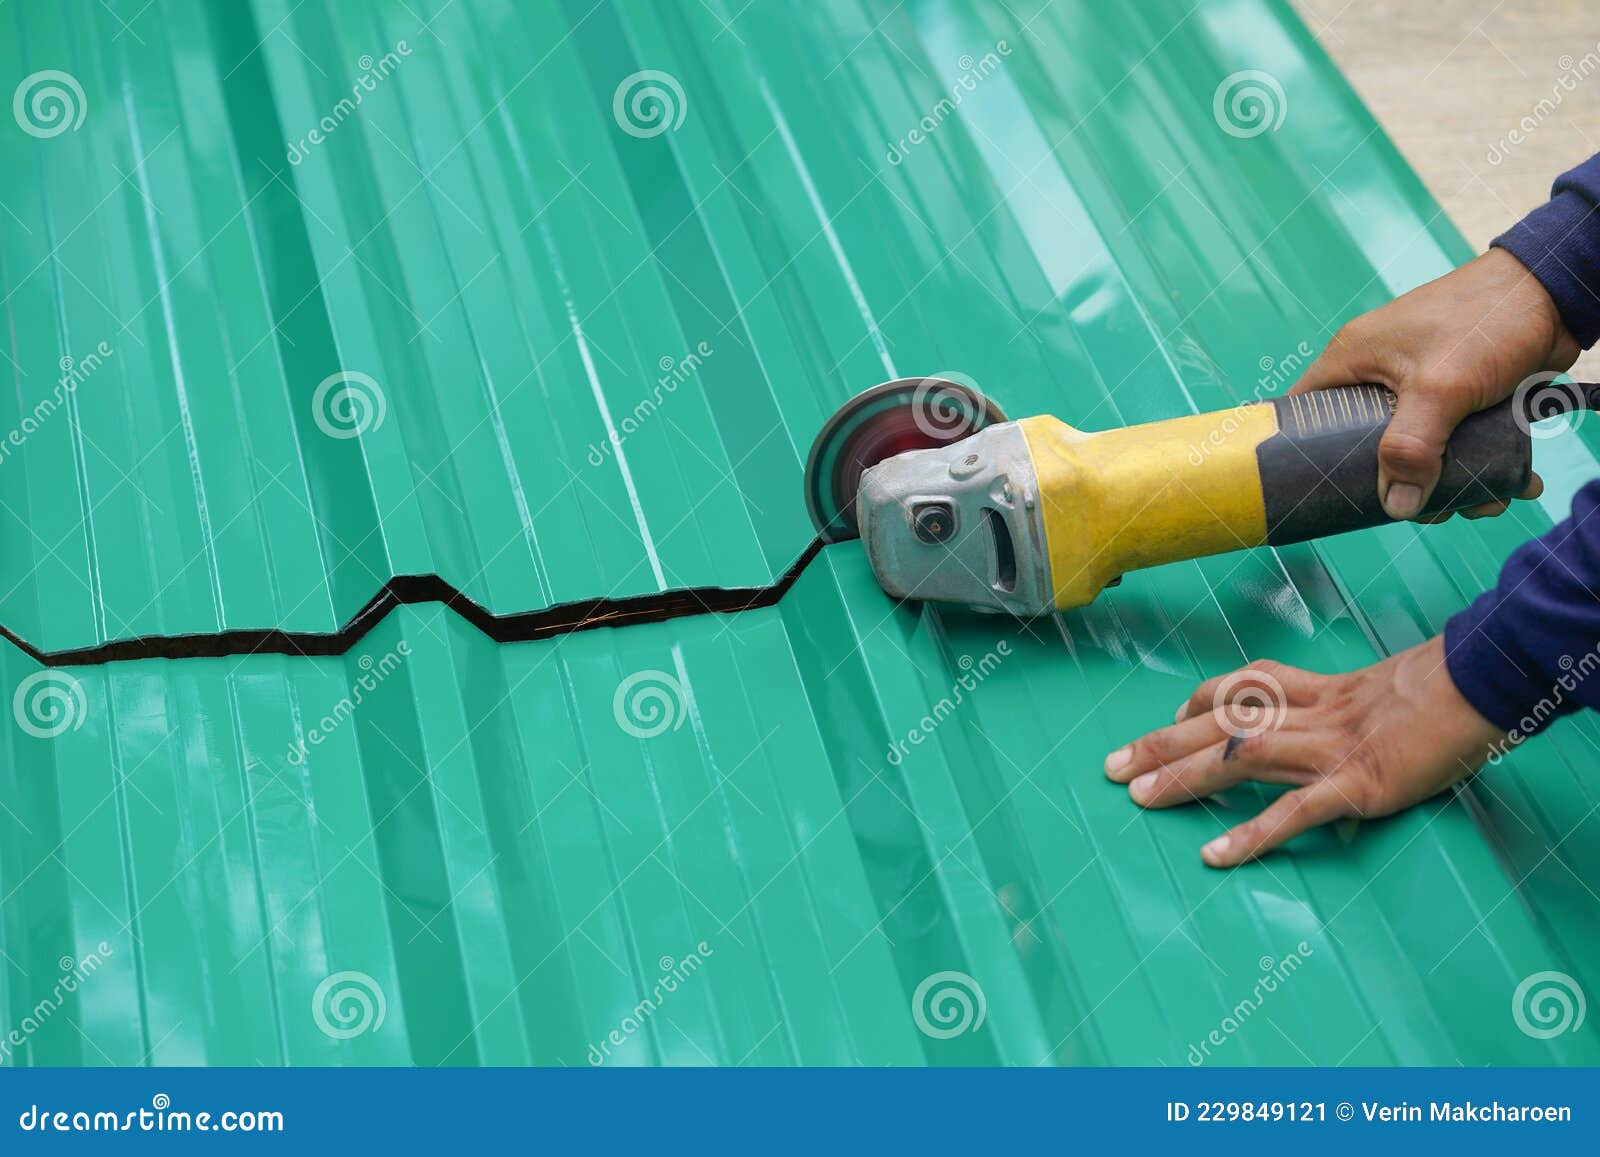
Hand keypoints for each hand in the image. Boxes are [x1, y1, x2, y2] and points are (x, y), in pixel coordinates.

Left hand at [1102, 636, 1505, 866]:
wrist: (1479, 687)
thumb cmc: (1431, 695)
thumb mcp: (1369, 691)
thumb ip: (1328, 706)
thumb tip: (1299, 729)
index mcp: (1311, 690)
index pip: (1236, 688)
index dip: (1196, 703)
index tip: (1170, 718)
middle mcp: (1306, 714)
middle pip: (1217, 722)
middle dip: (1160, 743)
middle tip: (1111, 766)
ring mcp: (1327, 749)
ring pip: (1239, 757)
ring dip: (1184, 777)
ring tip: (1139, 798)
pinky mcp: (1355, 783)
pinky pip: (1293, 812)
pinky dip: (1251, 834)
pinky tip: (1215, 856)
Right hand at [1291, 247, 1578, 519]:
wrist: (1555, 290)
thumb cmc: (1484, 319)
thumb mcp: (1439, 388)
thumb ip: (1411, 449)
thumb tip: (1397, 508)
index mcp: (1352, 360)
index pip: (1305, 413)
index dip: (1305, 455)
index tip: (1327, 494)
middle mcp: (1378, 373)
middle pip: (1367, 446)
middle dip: (1400, 485)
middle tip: (1428, 510)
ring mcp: (1420, 384)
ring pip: (1418, 450)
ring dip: (1451, 483)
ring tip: (1483, 501)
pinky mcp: (1458, 393)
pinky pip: (1455, 441)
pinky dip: (1479, 464)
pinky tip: (1507, 483)